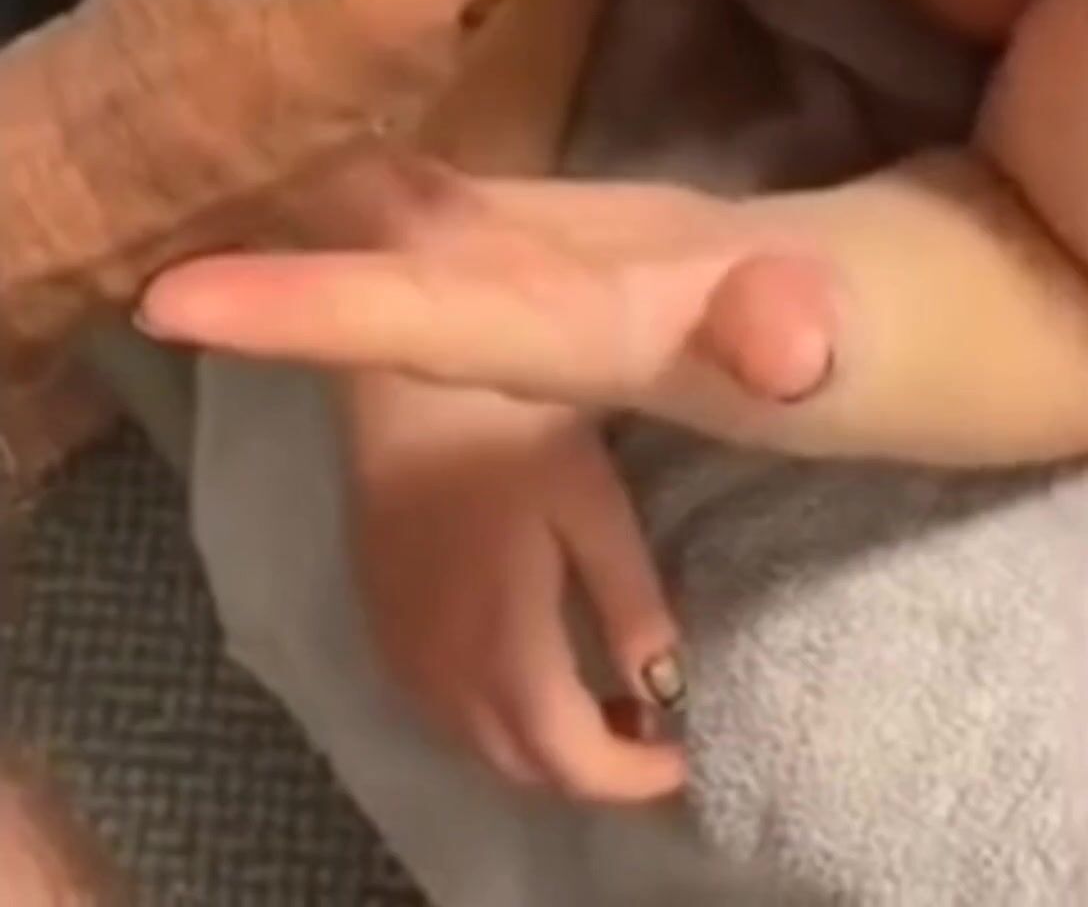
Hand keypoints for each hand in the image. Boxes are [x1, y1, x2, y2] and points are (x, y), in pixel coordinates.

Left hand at [140, 145, 1087, 468]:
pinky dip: (401, 160)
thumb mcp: (886, 329)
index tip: (174, 301)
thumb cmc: (935, 326)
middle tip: (129, 207)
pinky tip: (342, 108)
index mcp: (606, 334)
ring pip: (413, 238)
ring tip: (208, 131)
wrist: (961, 316)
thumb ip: (819, 334)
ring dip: (311, 200)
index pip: (435, 326)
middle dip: (262, 257)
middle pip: (384, 286)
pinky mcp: (594, 237)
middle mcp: (557, 315)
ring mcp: (570, 275)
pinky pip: (471, 201)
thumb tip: (774, 343)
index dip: (307, 315)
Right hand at [342, 372, 685, 802]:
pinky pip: (443, 711)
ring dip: (542, 746)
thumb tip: (670, 694)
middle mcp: (444, 682)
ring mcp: (402, 658)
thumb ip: (631, 607)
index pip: (575, 765)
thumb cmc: (506, 431)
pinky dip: (495, 717)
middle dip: (595, 767)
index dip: (639, 778)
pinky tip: (526, 665)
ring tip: (601, 698)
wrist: (396, 389)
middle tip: (653, 726)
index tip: (689, 754)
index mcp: (506, 657)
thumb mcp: (592, 507)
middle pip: (525, 770)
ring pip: (479, 747)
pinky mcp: (380, 628)